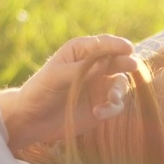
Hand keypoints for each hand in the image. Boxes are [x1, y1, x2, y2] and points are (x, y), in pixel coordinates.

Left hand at [0, 35, 139, 150]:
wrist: (31, 119)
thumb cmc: (40, 91)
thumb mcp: (58, 77)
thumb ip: (83, 69)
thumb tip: (108, 61)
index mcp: (81, 51)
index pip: (104, 44)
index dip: (117, 45)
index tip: (128, 49)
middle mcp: (94, 66)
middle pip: (117, 61)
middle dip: (125, 63)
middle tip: (132, 66)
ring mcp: (99, 85)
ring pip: (120, 83)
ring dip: (119, 90)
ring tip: (111, 99)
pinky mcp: (101, 105)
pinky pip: (115, 105)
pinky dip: (111, 108)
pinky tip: (98, 113)